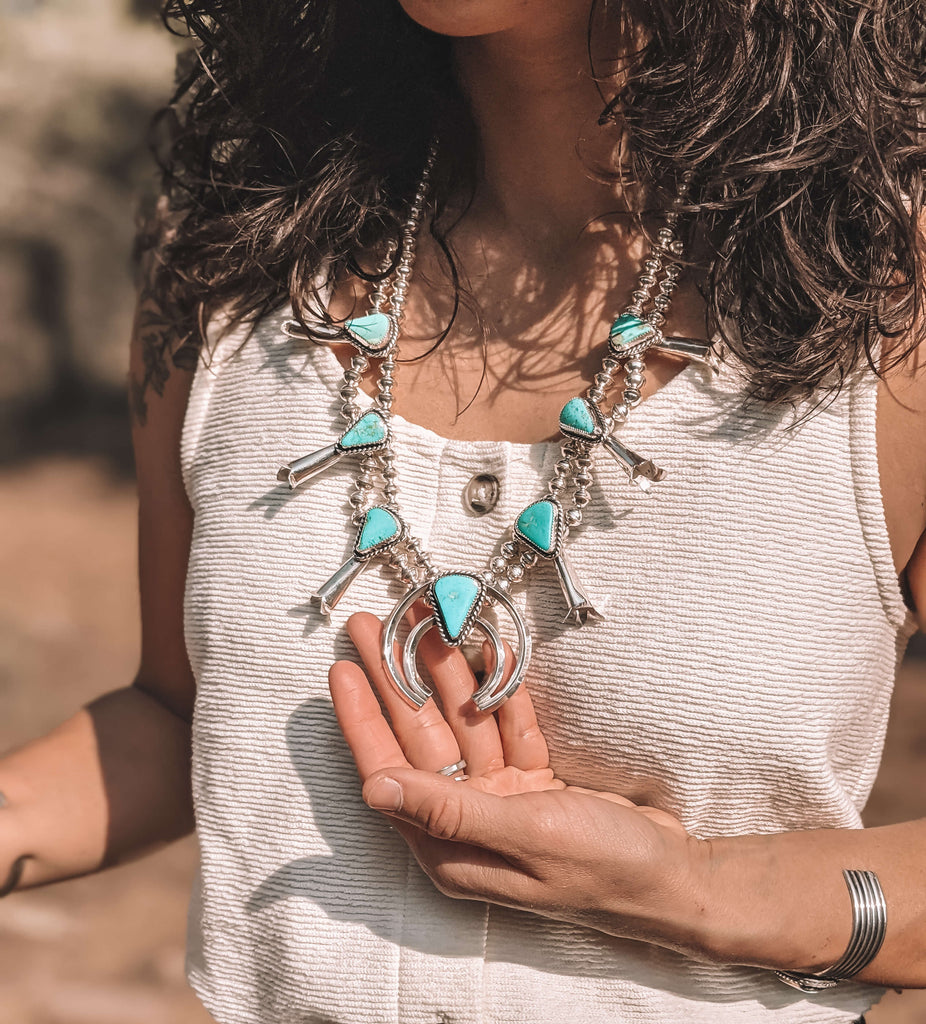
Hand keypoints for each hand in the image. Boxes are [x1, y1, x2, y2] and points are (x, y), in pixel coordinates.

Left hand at [329, 608, 711, 957]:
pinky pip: (506, 727)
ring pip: (464, 724)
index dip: (362, 720)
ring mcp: (501, 799)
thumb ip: (450, 811)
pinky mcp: (533, 783)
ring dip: (449, 673)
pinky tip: (487, 649)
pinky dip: (499, 691)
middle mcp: (467, 822)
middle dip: (396, 680)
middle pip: (421, 738)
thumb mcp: (526, 835)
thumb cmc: (603, 867)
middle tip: (372, 626)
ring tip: (427, 620)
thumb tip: (373, 789)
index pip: (390, 772)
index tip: (342, 669)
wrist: (676, 875)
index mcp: (450, 849)